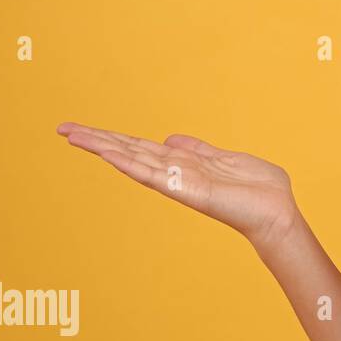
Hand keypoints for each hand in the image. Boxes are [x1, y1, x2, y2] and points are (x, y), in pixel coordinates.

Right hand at [56, 121, 299, 250]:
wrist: (277, 212)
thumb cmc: (258, 189)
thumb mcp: (226, 159)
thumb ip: (198, 150)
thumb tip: (170, 139)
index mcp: (184, 163)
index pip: (141, 147)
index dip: (114, 138)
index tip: (85, 129)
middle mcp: (176, 172)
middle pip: (129, 151)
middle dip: (97, 140)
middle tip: (63, 128)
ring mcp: (178, 182)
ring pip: (133, 160)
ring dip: (104, 147)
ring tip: (74, 136)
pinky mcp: (187, 190)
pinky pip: (154, 175)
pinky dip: (130, 164)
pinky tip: (108, 154)